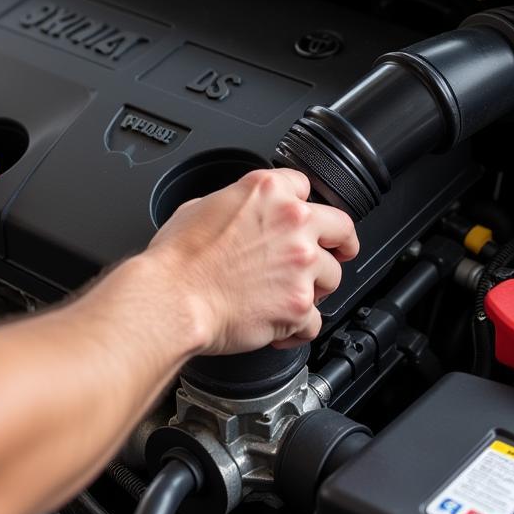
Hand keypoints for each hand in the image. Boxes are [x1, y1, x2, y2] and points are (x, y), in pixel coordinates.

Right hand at [145, 168, 358, 353]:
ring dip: (316, 287)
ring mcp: (301, 264)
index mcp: (268, 191)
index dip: (302, 203)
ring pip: (333, 277)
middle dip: (339, 242)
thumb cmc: (177, 259)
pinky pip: (315, 320)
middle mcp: (293, 222)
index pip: (304, 186)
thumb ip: (235, 204)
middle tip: (337, 252)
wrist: (172, 299)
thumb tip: (238, 214)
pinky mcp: (299, 304)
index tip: (304, 217)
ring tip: (290, 296)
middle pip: (340, 228)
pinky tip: (281, 327)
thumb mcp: (200, 207)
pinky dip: (299, 327)